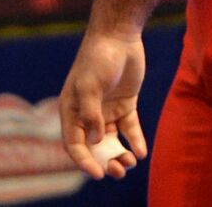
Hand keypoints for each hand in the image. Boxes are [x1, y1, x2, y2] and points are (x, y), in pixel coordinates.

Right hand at [59, 33, 147, 179]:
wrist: (118, 36)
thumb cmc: (98, 59)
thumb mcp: (90, 86)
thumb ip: (92, 114)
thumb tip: (98, 140)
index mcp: (71, 112)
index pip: (75, 144)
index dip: (84, 161)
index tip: (97, 174)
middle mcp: (88, 114)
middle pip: (95, 147)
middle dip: (105, 162)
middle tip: (119, 172)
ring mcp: (107, 109)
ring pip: (112, 140)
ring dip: (120, 154)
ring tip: (131, 162)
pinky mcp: (125, 103)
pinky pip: (129, 127)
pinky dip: (134, 139)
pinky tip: (141, 152)